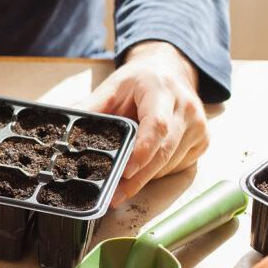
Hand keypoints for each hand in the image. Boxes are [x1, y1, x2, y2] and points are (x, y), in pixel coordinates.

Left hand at [78, 41, 208, 205]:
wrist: (168, 72)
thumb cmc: (139, 82)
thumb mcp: (112, 88)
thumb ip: (90, 109)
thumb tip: (63, 131)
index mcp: (161, 90)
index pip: (157, 124)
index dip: (143, 151)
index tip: (125, 171)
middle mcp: (186, 107)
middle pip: (164, 151)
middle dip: (138, 177)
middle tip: (114, 194)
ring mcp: (199, 125)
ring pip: (170, 164)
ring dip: (146, 177)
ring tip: (121, 185)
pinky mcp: (203, 140)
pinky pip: (178, 166)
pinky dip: (158, 172)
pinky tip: (144, 168)